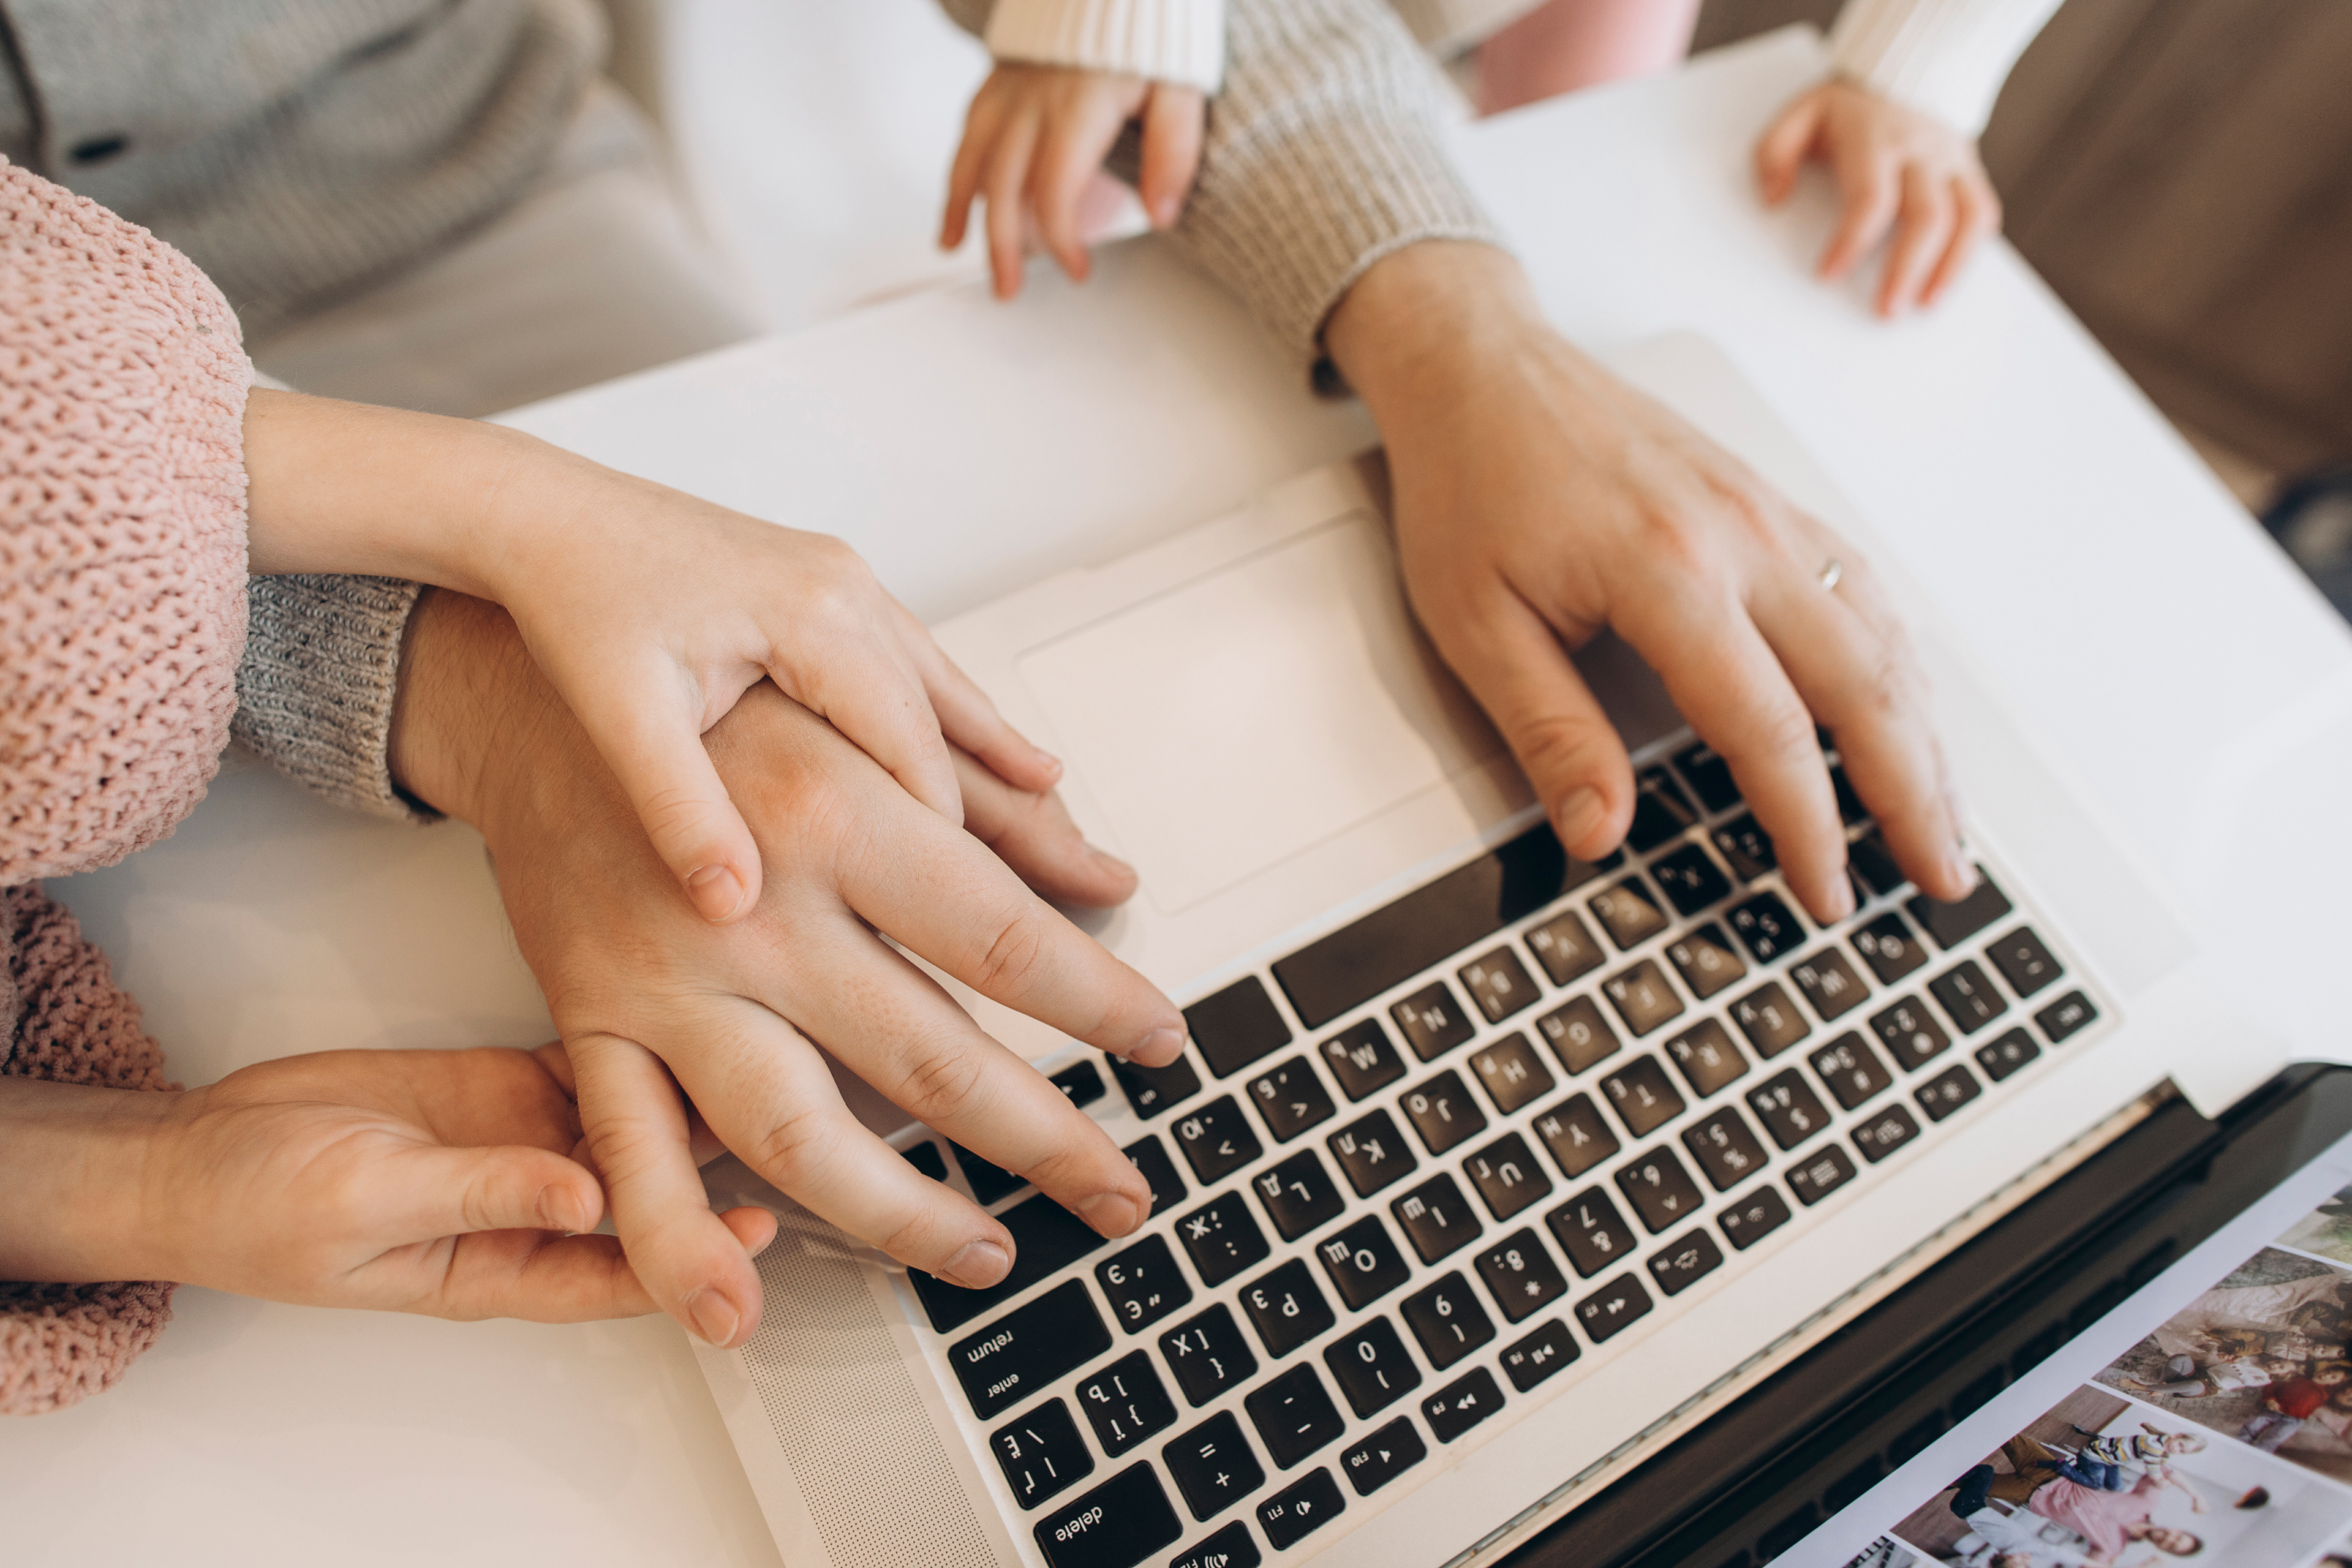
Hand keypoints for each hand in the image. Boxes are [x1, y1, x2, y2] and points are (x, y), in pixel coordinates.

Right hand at [0, 1046, 726, 1320]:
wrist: (199, 1151)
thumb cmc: (257, 1210)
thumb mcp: (369, 1206)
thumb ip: (481, 1194)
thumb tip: (586, 1194)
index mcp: (500, 1263)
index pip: (620, 1270)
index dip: (694, 1253)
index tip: (759, 1229)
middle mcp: (529, 1202)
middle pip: (646, 1191)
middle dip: (714, 1165)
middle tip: (790, 1119)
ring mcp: (519, 1137)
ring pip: (629, 1119)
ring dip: (684, 1093)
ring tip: (755, 1049)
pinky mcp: (502, 1082)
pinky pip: (585, 1063)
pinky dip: (627, 1040)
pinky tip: (675, 1007)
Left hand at [243, 390, 1060, 926]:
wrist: (534, 514)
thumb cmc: (570, 602)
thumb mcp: (621, 717)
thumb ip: (681, 811)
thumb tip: (730, 904)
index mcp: (810, 617)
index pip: (907, 752)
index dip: (945, 840)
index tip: (986, 918)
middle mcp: (843, 592)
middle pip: (953, 723)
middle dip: (1018, 812)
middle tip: (1091, 882)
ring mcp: (841, 586)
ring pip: (947, 691)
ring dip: (1005, 763)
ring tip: (1069, 824)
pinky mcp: (824, 590)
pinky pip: (917, 667)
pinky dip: (962, 719)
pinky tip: (1004, 753)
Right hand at [390, 590, 1185, 1347]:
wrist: (538, 697)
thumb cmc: (718, 707)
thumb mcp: (869, 722)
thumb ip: (996, 806)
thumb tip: (1108, 874)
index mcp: (838, 814)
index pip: (1003, 940)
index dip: (1099, 1003)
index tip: (1159, 1043)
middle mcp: (755, 909)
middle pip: (927, 1057)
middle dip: (1043, 1139)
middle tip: (1121, 1188)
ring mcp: (668, 982)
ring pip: (800, 1133)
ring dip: (904, 1215)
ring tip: (989, 1250)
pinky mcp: (593, 1027)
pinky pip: (635, 1156)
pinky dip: (682, 1246)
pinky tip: (741, 1308)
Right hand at [943, 64, 1205, 298]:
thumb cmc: (1150, 29)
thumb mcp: (1180, 88)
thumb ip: (1173, 152)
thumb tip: (1163, 215)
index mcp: (1076, 109)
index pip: (1054, 191)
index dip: (1060, 240)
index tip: (1078, 271)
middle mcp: (1032, 101)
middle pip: (1002, 185)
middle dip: (1001, 245)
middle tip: (1008, 289)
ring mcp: (1010, 89)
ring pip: (972, 156)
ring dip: (961, 209)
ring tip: (955, 249)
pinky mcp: (1000, 78)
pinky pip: (969, 128)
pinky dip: (959, 167)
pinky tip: (958, 198)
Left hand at [1324, 242, 1976, 921]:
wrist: (1483, 369)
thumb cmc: (1470, 485)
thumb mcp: (1473, 623)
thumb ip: (1546, 730)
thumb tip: (1599, 831)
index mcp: (1667, 570)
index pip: (1769, 727)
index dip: (1809, 824)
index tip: (1827, 896)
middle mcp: (1742, 538)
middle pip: (1865, 684)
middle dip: (1914, 795)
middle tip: (1942, 881)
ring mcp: (1769, 515)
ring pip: (1884, 638)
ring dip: (1926, 737)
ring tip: (1946, 821)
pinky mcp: (1771, 505)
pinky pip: (1865, 591)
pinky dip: (1901, 667)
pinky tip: (1911, 719)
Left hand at [1755, 79, 2000, 315]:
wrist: (1908, 69)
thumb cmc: (1845, 107)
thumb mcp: (1800, 113)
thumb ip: (1774, 151)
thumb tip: (1773, 199)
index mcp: (1876, 138)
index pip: (1871, 196)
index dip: (1852, 239)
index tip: (1827, 275)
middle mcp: (1920, 150)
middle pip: (1925, 215)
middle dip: (1906, 268)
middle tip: (1886, 310)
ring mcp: (1950, 160)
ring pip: (1965, 217)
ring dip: (1947, 268)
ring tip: (1924, 306)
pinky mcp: (1969, 171)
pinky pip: (1981, 213)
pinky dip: (1969, 252)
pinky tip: (1946, 283)